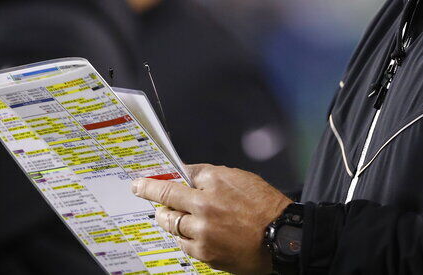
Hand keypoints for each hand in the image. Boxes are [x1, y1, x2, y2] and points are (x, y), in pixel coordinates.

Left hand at [132, 163, 291, 274]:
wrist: (282, 237)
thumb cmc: (268, 207)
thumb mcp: (244, 179)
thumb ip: (215, 177)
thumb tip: (191, 176)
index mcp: (218, 181)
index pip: (184, 172)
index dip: (166, 173)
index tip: (150, 175)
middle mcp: (206, 203)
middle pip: (168, 194)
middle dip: (150, 190)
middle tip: (140, 188)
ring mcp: (203, 229)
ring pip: (170, 221)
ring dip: (165, 216)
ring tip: (164, 214)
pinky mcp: (204, 251)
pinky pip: (182, 242)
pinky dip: (181, 236)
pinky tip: (185, 233)